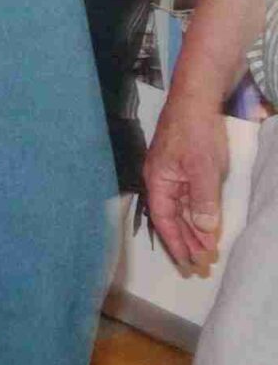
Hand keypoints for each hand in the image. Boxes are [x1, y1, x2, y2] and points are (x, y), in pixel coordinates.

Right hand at [144, 100, 228, 273]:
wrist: (197, 99)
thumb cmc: (195, 132)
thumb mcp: (203, 168)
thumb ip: (203, 200)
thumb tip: (204, 229)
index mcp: (158, 181)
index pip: (164, 219)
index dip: (176, 243)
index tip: (188, 263)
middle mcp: (161, 179)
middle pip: (171, 217)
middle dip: (186, 241)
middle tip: (201, 265)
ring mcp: (172, 173)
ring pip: (180, 209)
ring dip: (193, 229)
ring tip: (206, 250)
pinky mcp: (184, 166)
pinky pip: (188, 197)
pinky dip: (197, 213)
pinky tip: (207, 223)